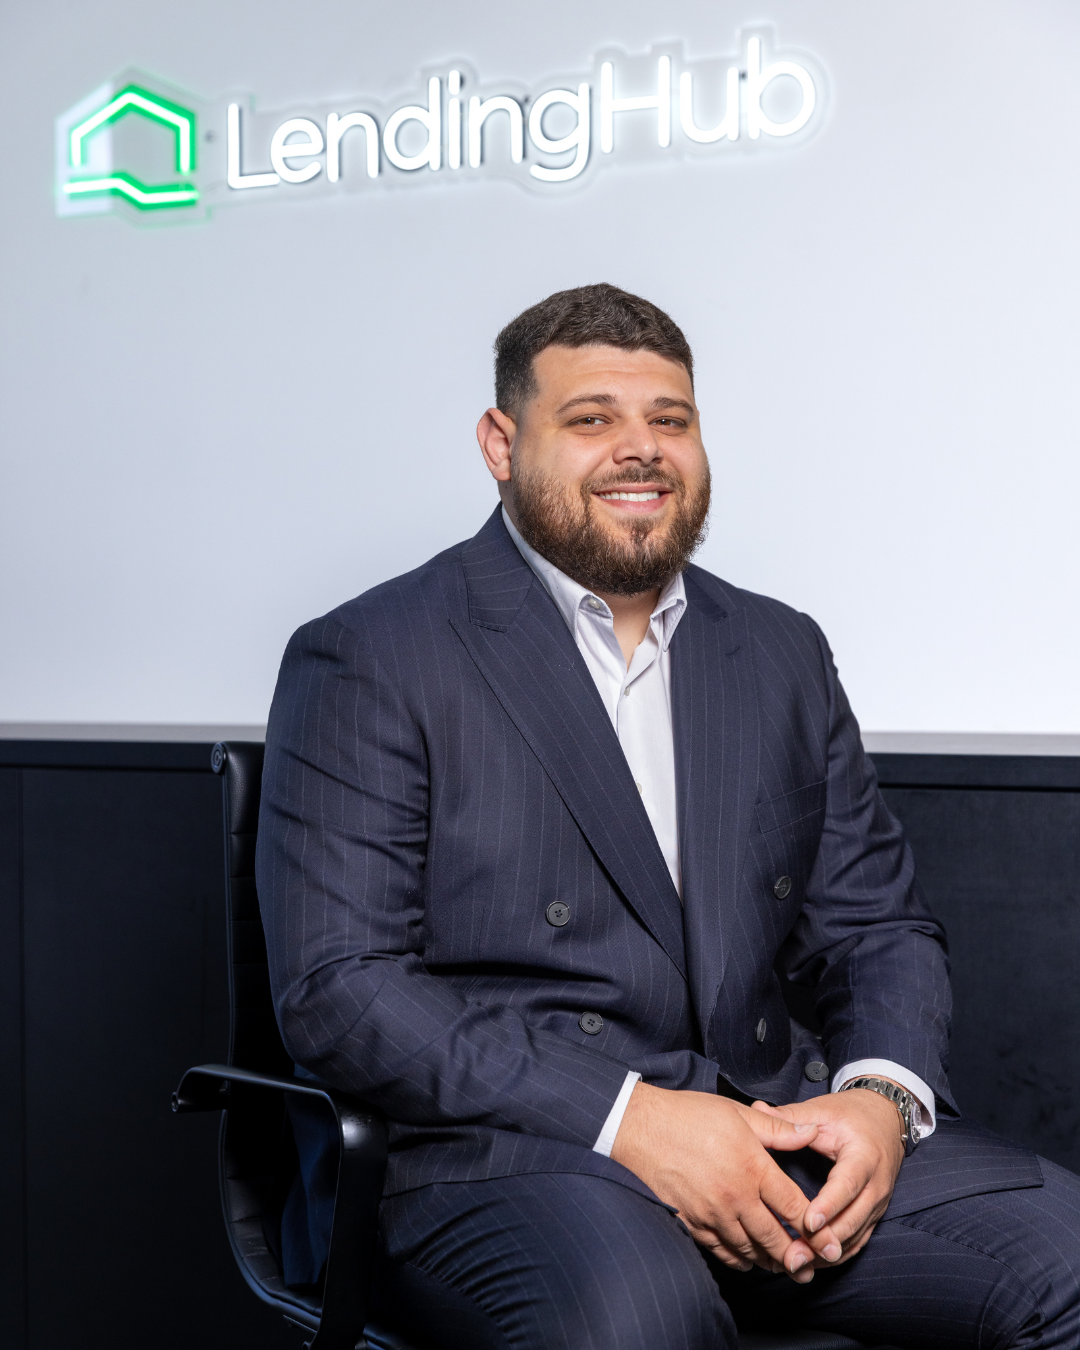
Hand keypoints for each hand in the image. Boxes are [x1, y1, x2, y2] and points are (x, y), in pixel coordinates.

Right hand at [610, 1082, 843, 1282]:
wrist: (639, 1128)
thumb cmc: (688, 1115)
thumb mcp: (737, 1113)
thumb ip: (779, 1129)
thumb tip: (812, 1131)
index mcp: (752, 1166)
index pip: (793, 1207)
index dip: (815, 1229)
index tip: (829, 1244)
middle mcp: (735, 1196)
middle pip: (775, 1238)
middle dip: (797, 1257)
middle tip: (811, 1268)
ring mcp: (712, 1214)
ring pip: (750, 1250)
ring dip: (770, 1261)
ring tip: (785, 1267)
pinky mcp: (692, 1223)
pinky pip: (722, 1251)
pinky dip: (740, 1260)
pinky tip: (748, 1260)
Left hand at [752, 1087, 905, 1266]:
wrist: (885, 1119)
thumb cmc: (851, 1115)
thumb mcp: (823, 1110)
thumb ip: (791, 1117)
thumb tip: (757, 1109)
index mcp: (864, 1157)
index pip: (848, 1185)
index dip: (829, 1205)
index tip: (807, 1222)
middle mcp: (876, 1186)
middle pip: (853, 1220)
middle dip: (823, 1241)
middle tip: (793, 1255)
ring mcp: (878, 1205)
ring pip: (854, 1238)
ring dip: (826, 1254)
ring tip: (794, 1264)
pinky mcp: (873, 1216)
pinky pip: (856, 1243)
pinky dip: (833, 1255)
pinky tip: (809, 1263)